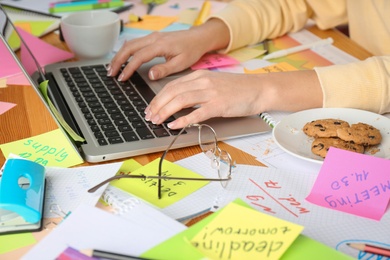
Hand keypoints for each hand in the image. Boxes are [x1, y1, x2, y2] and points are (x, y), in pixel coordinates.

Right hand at [108, 19, 229, 80]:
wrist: (198, 38)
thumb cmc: (191, 50)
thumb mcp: (181, 63)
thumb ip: (164, 69)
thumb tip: (150, 75)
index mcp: (160, 45)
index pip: (139, 57)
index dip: (128, 68)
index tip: (122, 78)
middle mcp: (154, 38)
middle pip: (129, 48)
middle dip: (118, 60)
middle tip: (110, 73)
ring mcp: (152, 36)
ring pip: (130, 44)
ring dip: (120, 55)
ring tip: (112, 67)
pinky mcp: (153, 37)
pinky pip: (135, 42)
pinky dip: (126, 50)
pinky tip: (121, 57)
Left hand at [144, 69, 322, 128]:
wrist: (260, 89)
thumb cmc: (238, 89)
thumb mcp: (213, 83)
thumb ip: (196, 90)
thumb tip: (179, 103)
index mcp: (199, 75)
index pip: (172, 85)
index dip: (158, 98)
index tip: (150, 108)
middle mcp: (203, 81)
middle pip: (172, 92)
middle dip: (157, 105)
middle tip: (149, 116)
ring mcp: (211, 93)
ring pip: (181, 101)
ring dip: (165, 112)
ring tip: (157, 121)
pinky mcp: (220, 105)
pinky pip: (197, 113)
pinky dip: (183, 119)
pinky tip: (174, 125)